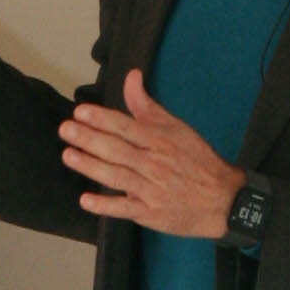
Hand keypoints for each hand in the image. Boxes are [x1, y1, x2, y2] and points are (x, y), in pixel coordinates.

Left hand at [59, 69, 243, 237]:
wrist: (223, 199)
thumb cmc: (197, 160)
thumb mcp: (176, 127)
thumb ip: (147, 105)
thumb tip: (131, 76)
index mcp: (160, 140)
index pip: (126, 126)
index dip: (103, 119)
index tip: (81, 112)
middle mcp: (154, 163)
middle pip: (118, 149)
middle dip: (90, 139)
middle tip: (66, 130)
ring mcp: (151, 189)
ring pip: (117, 176)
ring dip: (91, 166)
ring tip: (69, 156)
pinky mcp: (150, 213)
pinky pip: (125, 209)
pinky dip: (106, 205)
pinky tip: (86, 200)